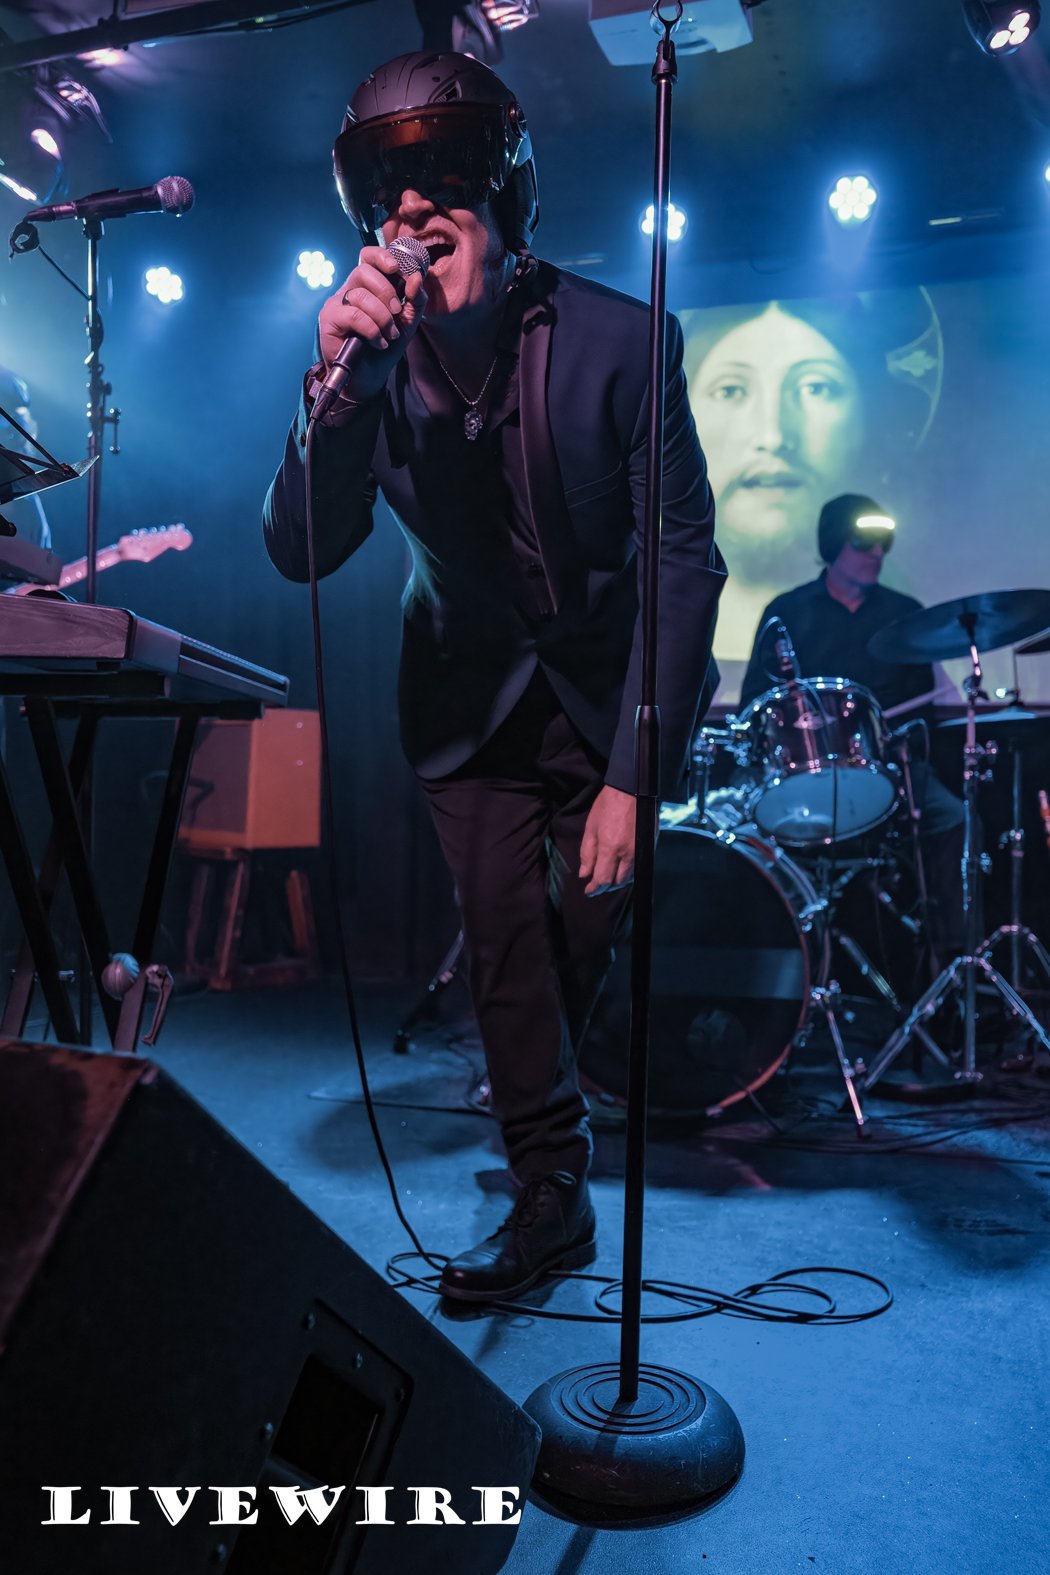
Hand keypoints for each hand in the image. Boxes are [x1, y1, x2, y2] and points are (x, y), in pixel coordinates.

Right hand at [318, 245, 428, 401]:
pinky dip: (371, 329)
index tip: (397, 268)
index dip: (381, 256)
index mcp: (366, 287)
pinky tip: (377, 341)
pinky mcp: (329, 320)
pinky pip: (353, 315)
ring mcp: (336, 304)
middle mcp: (348, 291)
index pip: (367, 257)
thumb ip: (415, 300)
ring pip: (360, 295)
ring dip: (381, 317)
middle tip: (396, 313)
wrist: (368, 379)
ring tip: (388, 335)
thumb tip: (416, 277)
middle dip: (386, 292)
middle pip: (363, 271)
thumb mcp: (407, 323)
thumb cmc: (384, 348)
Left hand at [579, 785, 635, 897]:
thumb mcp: (591, 827)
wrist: (632, 789)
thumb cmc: (608, 805)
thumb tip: (584, 873)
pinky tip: (621, 868)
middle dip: (605, 886)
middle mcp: (628, 854)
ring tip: (608, 876)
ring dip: (617, 881)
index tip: (588, 890)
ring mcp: (640, 851)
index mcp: (610, 848)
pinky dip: (629, 873)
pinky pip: (639, 867)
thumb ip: (587, 853)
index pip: (603, 879)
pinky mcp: (649, 846)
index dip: (594, 888)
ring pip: (629, 877)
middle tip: (596, 884)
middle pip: (617, 882)